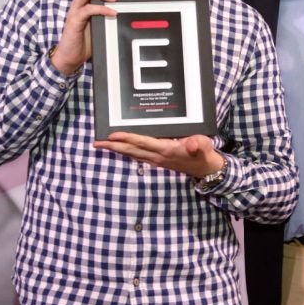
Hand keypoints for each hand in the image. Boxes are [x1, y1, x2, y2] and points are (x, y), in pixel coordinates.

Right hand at [50, 0, 134, 74]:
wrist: (71, 56)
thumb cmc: (87, 40)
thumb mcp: (102, 24)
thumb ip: (110, 15)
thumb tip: (129, 10)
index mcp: (87, 1)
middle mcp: (80, 3)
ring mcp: (76, 10)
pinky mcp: (74, 21)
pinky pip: (87, 10)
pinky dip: (101, 9)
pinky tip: (112, 13)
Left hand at [94, 133, 222, 178]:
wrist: (207, 169)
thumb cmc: (204, 154)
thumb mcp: (204, 146)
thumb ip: (197, 144)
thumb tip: (190, 144)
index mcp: (166, 150)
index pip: (142, 142)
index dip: (127, 138)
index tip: (112, 135)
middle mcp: (158, 156)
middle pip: (132, 150)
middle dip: (114, 146)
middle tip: (97, 143)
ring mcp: (156, 160)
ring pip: (132, 154)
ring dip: (117, 149)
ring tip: (102, 145)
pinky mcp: (158, 160)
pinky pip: (138, 155)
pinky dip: (127, 151)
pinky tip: (120, 149)